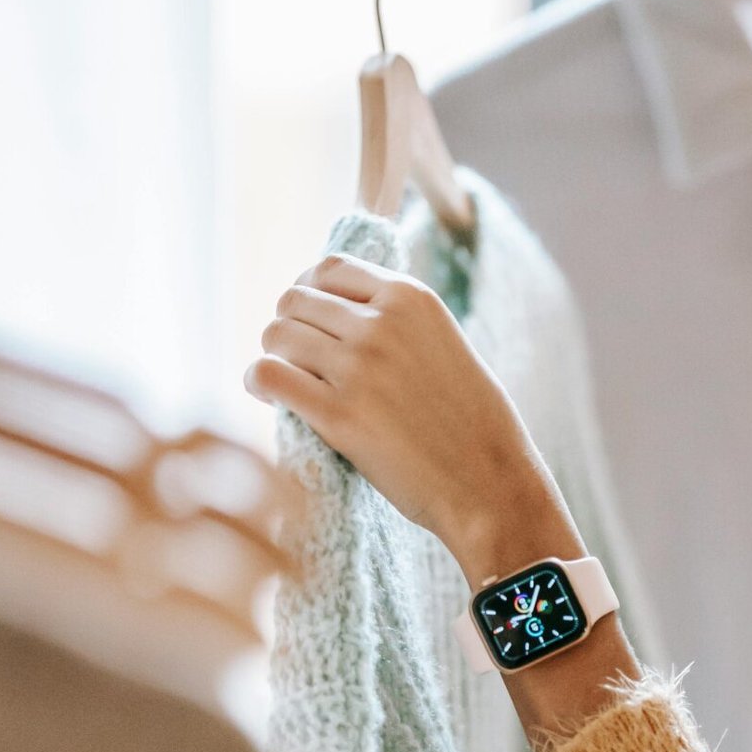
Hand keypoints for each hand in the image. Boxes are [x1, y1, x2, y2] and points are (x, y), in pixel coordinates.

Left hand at [246, 254, 552, 562]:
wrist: (491, 484)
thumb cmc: (473, 424)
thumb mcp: (444, 345)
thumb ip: (397, 321)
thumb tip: (336, 313)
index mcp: (411, 298)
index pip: (329, 268)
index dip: (309, 292)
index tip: (310, 320)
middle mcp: (382, 324)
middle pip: (294, 299)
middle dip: (289, 327)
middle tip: (297, 360)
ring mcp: (359, 367)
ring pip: (276, 335)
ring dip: (274, 357)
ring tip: (287, 382)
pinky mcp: (339, 415)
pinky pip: (269, 376)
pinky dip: (260, 383)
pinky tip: (271, 397)